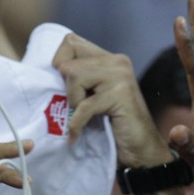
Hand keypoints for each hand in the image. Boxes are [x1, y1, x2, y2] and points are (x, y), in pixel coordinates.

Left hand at [51, 34, 172, 168]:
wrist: (141, 152)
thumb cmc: (113, 128)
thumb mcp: (92, 97)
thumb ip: (79, 80)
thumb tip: (51, 72)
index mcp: (109, 59)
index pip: (71, 42)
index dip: (60, 63)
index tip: (65, 87)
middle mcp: (117, 62)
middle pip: (70, 63)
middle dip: (67, 90)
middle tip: (78, 108)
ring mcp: (121, 76)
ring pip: (74, 76)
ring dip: (73, 103)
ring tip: (84, 117)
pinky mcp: (121, 95)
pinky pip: (84, 105)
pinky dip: (77, 124)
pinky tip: (77, 135)